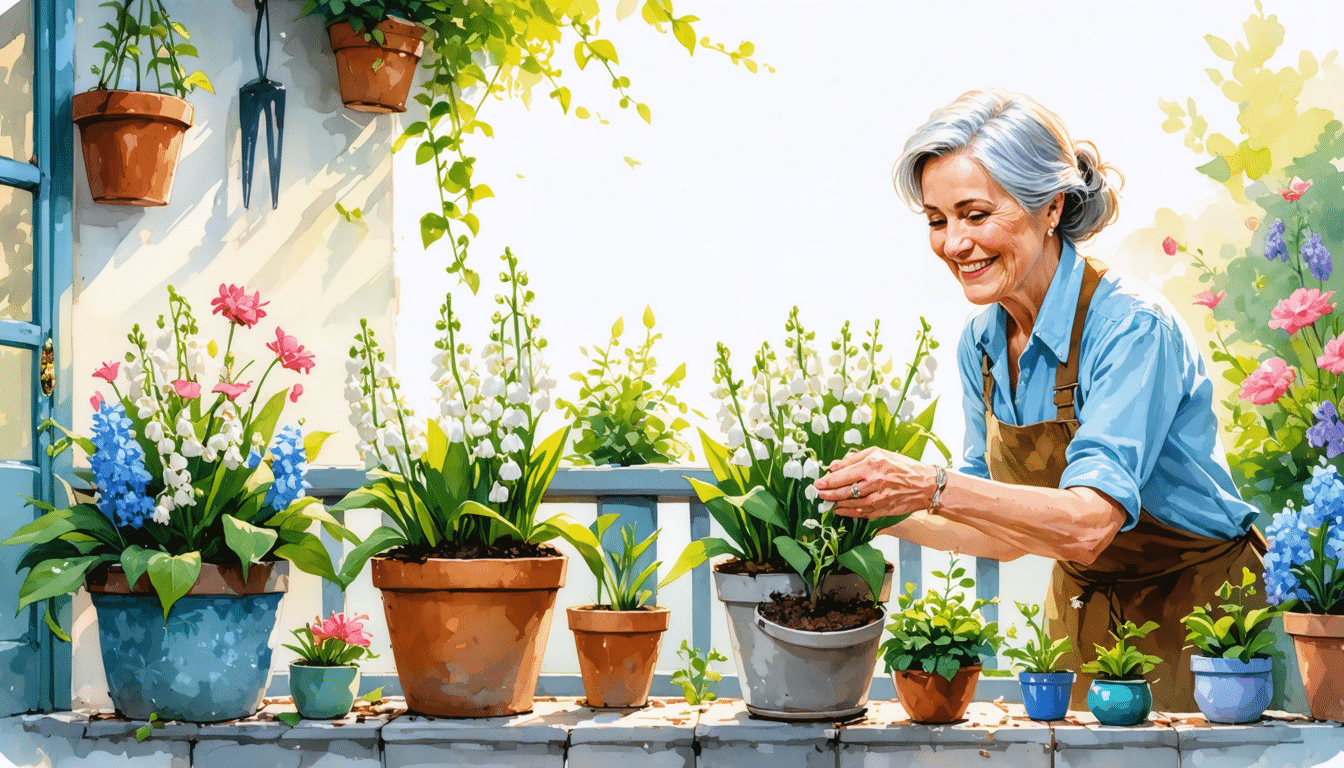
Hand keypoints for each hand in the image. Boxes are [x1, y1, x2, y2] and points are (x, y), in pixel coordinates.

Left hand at [813, 447, 936, 518]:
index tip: (818, 482)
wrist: (925, 485)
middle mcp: (874, 482)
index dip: (827, 480)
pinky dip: (848, 512)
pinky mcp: (882, 510)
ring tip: (827, 501)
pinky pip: (860, 513)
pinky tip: (840, 510)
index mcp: (872, 465)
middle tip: (819, 493)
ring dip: (836, 503)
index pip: (842, 475)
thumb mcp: (879, 453)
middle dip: (828, 493)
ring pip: (850, 503)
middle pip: (843, 491)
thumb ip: (854, 458)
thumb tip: (834, 466)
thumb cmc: (902, 466)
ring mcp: (878, 498)